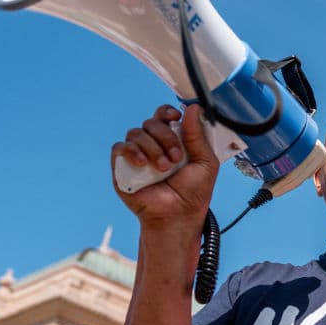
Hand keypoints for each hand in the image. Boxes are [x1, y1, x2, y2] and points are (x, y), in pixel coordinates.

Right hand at [111, 104, 218, 228]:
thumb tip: (192, 108)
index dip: (166, 112)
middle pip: (151, 122)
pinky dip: (131, 152)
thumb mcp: (205, 162)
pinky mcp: (122, 168)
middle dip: (165, 137)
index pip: (163, 116)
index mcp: (172, 141)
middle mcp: (153, 145)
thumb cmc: (193, 193)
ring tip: (164, 168)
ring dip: (153, 148)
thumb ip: (198, 135)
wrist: (178, 216)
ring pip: (136, 133)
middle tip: (176, 158)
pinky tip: (143, 164)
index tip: (174, 117)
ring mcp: (137, 156)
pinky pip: (119, 148)